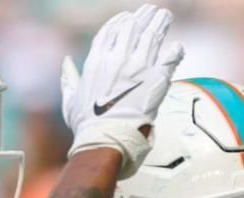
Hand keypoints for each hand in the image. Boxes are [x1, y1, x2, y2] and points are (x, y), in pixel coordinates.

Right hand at [58, 4, 183, 176]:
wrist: (106, 138)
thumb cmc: (87, 125)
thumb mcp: (70, 99)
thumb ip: (69, 78)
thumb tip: (66, 64)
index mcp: (97, 60)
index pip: (111, 31)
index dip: (120, 21)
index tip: (128, 17)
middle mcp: (118, 58)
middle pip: (134, 28)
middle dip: (143, 17)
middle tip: (152, 11)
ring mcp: (139, 67)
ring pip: (152, 36)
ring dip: (160, 24)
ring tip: (165, 16)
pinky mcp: (156, 79)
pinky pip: (169, 58)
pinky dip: (174, 51)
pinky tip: (177, 47)